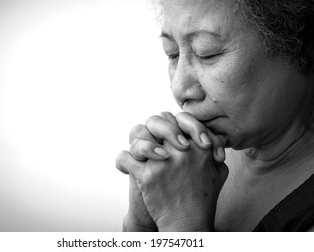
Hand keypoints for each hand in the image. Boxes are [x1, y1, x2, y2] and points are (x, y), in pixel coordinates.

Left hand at [116, 112, 227, 230]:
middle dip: (153, 127)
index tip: (172, 133)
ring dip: (138, 143)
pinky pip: (125, 158)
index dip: (174, 122)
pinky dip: (122, 162)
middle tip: (154, 138)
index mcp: (199, 147)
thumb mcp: (219, 172)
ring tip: (141, 153)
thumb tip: (211, 137)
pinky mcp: (146, 176)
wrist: (189, 223)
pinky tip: (127, 168)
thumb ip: (216, 150)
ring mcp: (162, 162)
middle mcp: (181, 151)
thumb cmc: (204, 198)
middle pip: (157, 121)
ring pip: (139, 136)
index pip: (180, 118)